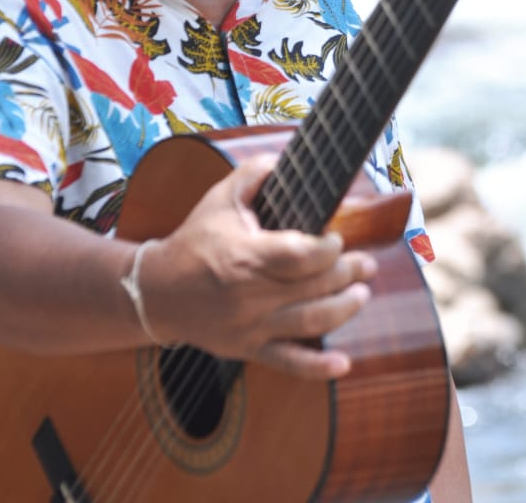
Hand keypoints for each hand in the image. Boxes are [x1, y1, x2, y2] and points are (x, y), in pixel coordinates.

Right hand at [142, 155, 377, 378]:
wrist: (159, 291)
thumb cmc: (195, 239)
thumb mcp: (220, 198)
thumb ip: (254, 174)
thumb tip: (284, 159)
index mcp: (244, 255)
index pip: (298, 255)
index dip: (327, 248)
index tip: (336, 238)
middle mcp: (249, 294)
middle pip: (312, 286)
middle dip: (347, 273)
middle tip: (366, 263)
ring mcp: (251, 325)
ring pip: (310, 321)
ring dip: (344, 307)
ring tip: (362, 293)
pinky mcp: (249, 348)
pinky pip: (287, 362)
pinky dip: (317, 367)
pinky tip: (343, 363)